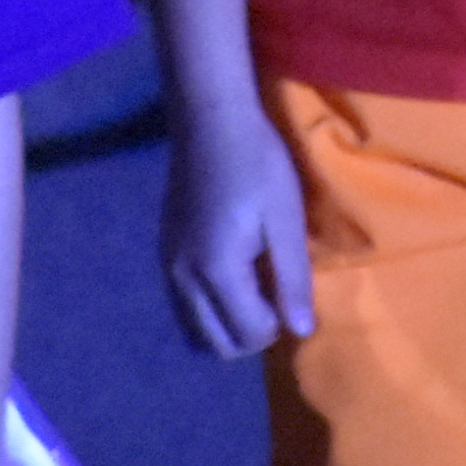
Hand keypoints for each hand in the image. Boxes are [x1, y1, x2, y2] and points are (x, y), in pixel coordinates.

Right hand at [162, 93, 315, 355]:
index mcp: (217, 270)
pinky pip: (184, 307)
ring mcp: (168, 267)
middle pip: (217, 345)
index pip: (249, 334)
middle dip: (251, 335)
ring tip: (253, 290)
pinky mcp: (164, 254)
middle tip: (274, 297)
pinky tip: (231, 276)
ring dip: (227, 326)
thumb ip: (292, 278)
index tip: (289, 289)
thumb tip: (301, 331)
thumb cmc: (257, 163)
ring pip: (195, 332)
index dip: (278, 324)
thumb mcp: (286, 218)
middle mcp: (184, 278)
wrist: (210, 119)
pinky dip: (209, 310)